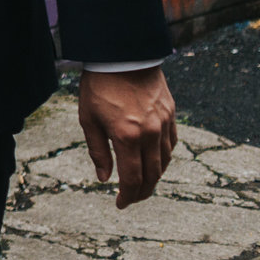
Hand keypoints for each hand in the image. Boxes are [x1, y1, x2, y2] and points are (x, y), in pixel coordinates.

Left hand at [78, 65, 177, 207]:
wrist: (123, 55)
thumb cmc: (99, 86)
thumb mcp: (88, 119)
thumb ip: (98, 151)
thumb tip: (105, 179)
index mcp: (127, 136)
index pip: (132, 178)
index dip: (127, 196)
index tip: (121, 204)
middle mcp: (150, 134)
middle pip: (152, 175)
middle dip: (142, 192)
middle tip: (132, 199)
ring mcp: (164, 124)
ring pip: (164, 162)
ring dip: (154, 177)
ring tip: (143, 185)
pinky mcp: (171, 114)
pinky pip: (171, 144)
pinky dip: (163, 158)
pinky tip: (155, 161)